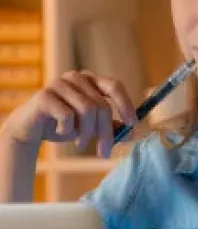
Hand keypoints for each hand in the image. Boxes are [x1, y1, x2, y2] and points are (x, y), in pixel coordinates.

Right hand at [0, 70, 137, 157]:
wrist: (30, 129)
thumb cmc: (64, 124)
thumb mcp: (91, 127)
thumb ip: (112, 128)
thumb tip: (136, 134)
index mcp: (91, 80)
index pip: (114, 86)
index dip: (126, 104)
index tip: (132, 124)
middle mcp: (76, 77)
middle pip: (102, 105)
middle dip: (106, 132)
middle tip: (105, 152)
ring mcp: (59, 83)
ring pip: (87, 110)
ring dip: (86, 133)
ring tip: (80, 144)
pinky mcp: (45, 95)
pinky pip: (67, 116)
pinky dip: (68, 130)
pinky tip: (61, 132)